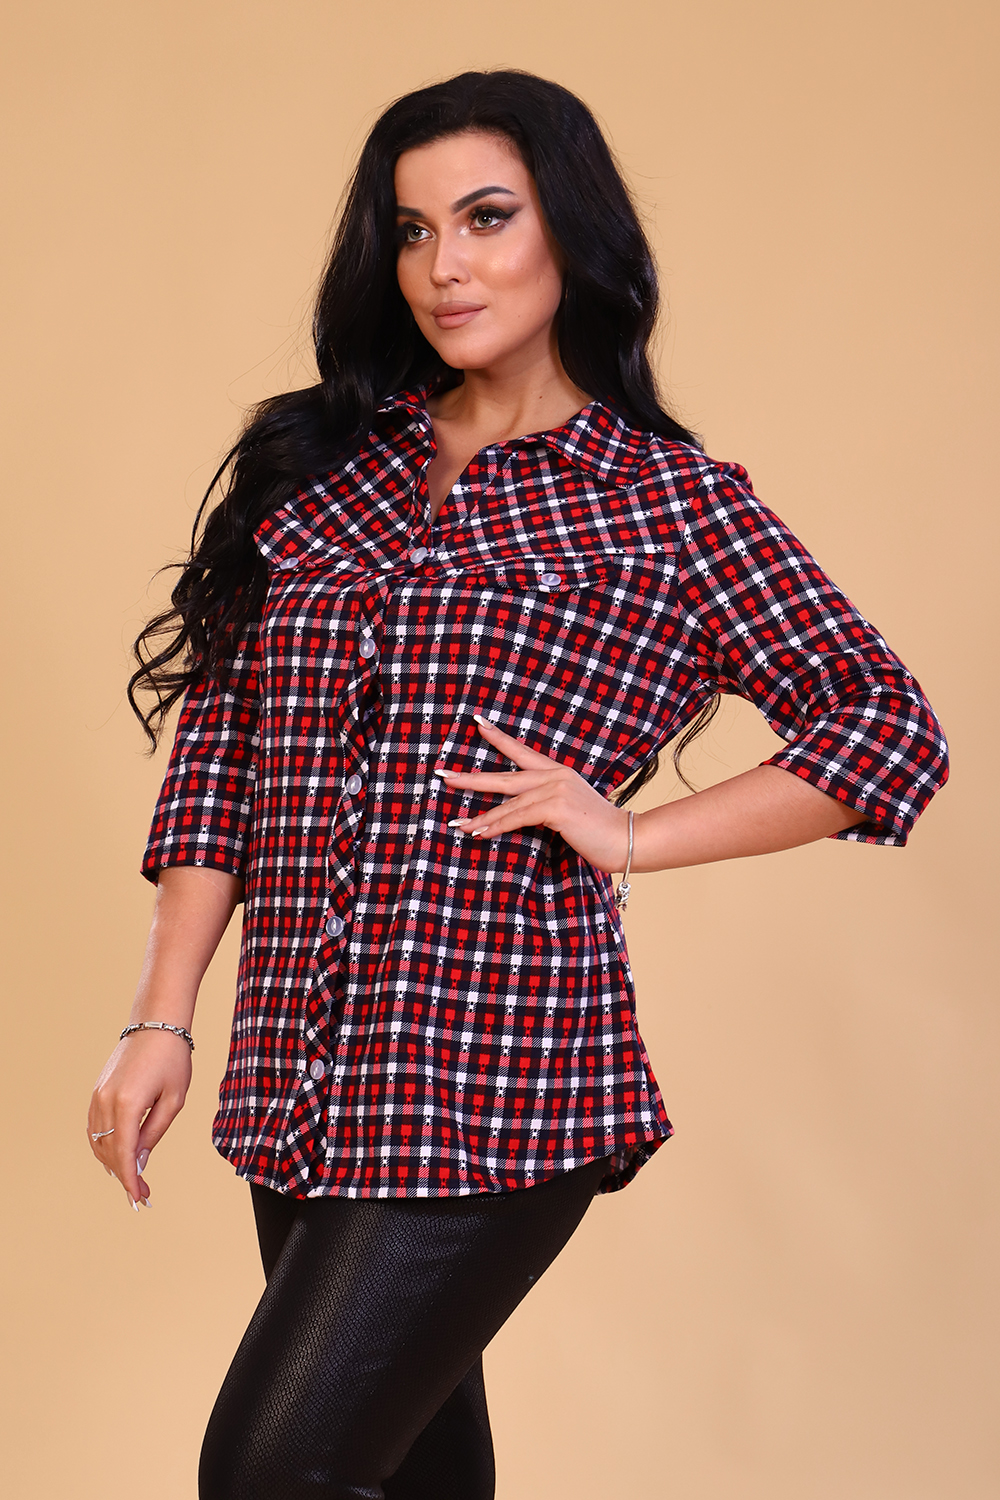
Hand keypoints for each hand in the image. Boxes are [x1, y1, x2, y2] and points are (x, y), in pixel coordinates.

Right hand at [87, 1029, 192, 1210]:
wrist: (156, 1025)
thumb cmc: (172, 1059)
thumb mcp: (173, 1100)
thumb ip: (154, 1134)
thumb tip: (139, 1163)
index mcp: (127, 1104)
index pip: (124, 1153)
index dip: (130, 1180)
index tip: (139, 1198)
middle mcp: (105, 1101)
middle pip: (108, 1152)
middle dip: (124, 1175)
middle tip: (142, 1193)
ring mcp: (97, 1096)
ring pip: (97, 1142)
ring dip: (112, 1162)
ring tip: (133, 1177)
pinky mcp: (97, 1091)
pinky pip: (95, 1127)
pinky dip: (104, 1145)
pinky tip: (120, 1155)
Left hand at [434, 716, 630, 872]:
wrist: (627, 839)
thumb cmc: (600, 831)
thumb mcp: (570, 811)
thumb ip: (547, 806)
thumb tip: (519, 813)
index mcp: (558, 772)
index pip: (522, 751)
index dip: (498, 736)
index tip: (477, 722)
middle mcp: (554, 776)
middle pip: (504, 775)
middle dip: (471, 778)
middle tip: (443, 775)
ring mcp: (555, 789)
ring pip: (507, 802)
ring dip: (480, 817)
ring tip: (457, 824)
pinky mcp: (555, 807)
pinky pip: (517, 817)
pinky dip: (496, 826)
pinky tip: (479, 832)